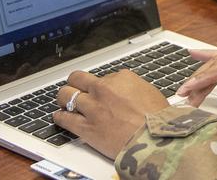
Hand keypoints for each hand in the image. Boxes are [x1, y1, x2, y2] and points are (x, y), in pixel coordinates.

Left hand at [54, 69, 168, 159]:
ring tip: (64, 102)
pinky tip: (60, 117)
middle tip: (75, 88)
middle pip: (78, 78)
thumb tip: (126, 92)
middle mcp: (103, 89)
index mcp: (122, 78)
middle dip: (75, 83)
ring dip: (64, 98)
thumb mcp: (149, 93)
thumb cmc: (157, 120)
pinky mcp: (85, 126)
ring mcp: (92, 107)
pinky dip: (60, 117)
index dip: (102, 85)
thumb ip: (132, 89)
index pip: (103, 76)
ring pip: (66, 95)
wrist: (153, 140)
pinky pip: (63, 118)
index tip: (101, 91)